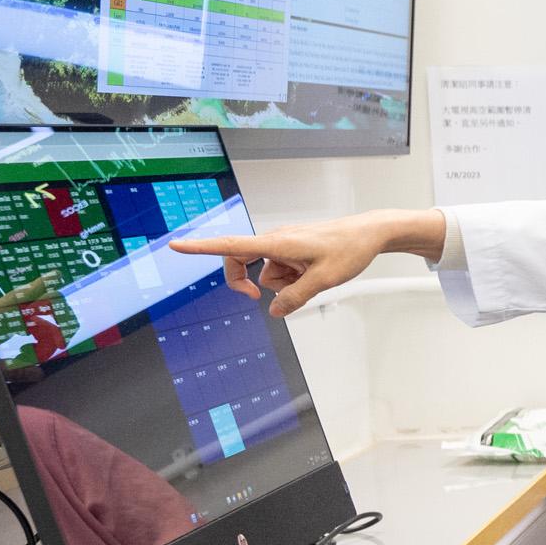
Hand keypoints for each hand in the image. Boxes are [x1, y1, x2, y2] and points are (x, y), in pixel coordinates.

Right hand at [172, 211, 441, 317]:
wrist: (370, 233)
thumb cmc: (349, 250)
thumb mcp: (324, 280)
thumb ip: (296, 297)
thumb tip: (274, 311)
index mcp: (276, 243)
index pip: (232, 247)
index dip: (201, 248)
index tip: (175, 245)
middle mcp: (274, 241)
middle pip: (241, 263)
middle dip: (246, 282)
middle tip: (256, 299)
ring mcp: (283, 245)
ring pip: (268, 273)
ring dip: (284, 282)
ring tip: (313, 275)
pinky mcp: (292, 249)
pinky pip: (282, 271)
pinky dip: (293, 277)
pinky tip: (314, 273)